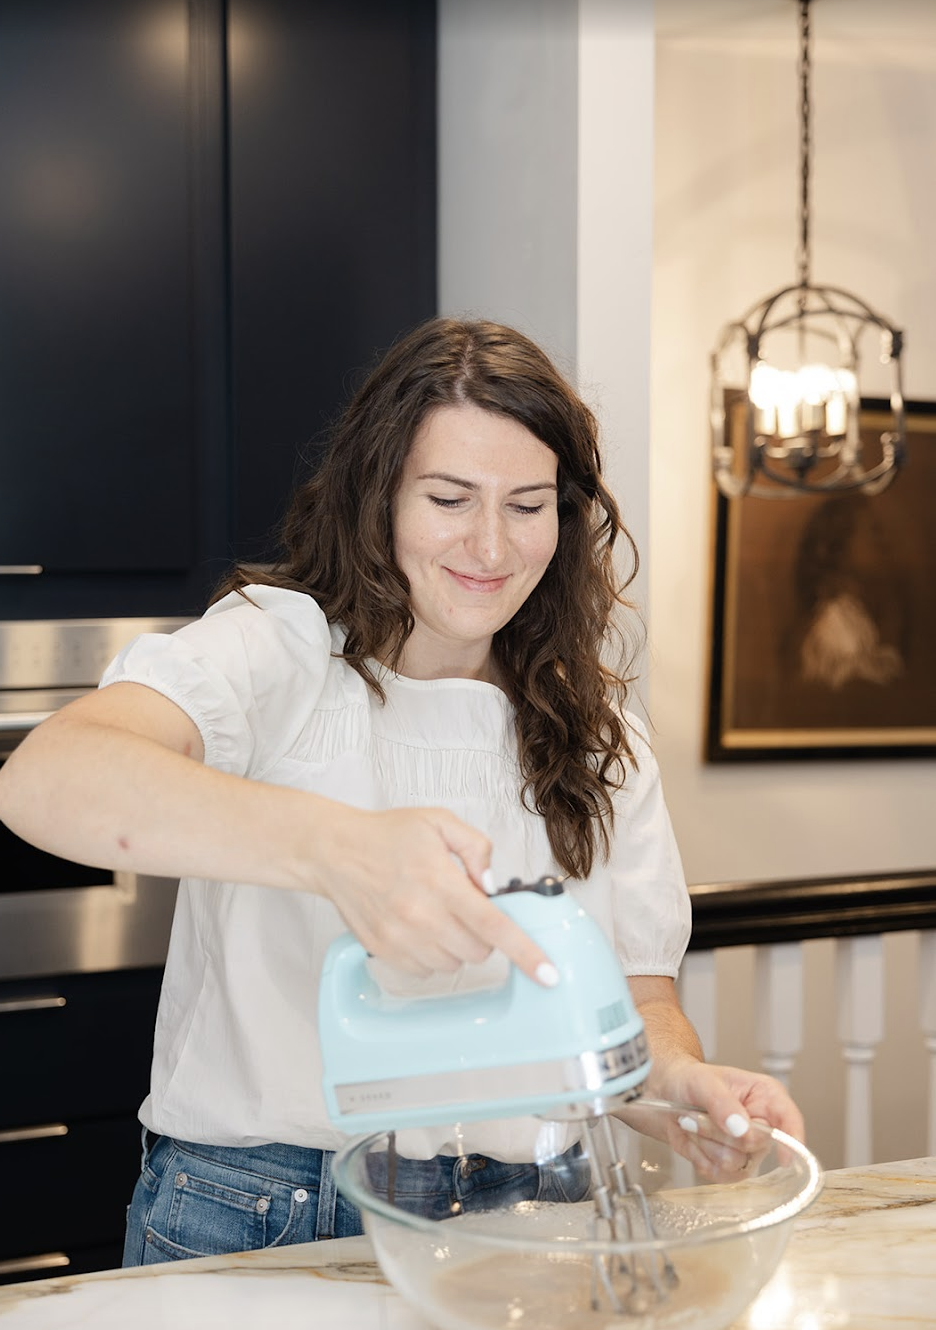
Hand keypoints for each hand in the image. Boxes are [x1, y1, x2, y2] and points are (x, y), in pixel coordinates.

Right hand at [317, 803, 558, 987]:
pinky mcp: (383, 952)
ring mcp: (400, 938)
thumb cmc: (386, 835)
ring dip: (457, 945)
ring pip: (453, 964)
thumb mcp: (438, 822)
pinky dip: (431, 954)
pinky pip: (425, 970)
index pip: (493, 925)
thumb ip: (476, 847)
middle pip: (478, 951)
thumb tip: (492, 884)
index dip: (525, 952)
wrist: (334, 851)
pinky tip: (419, 926)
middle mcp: (419, 915)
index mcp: (439, 881)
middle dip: (484, 935)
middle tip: (465, 908)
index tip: (547, 973)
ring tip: (437, 913)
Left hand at [639, 1058, 804, 1179]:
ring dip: (705, 1144)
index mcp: (764, 1096)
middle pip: (756, 1147)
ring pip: (735, 1164)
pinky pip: (720, 1175)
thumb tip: (742, 1129)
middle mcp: (759, 1124)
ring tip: (691, 1123)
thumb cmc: (686, 1079)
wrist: (659, 1093)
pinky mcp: (727, 1165)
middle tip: (698, 1114)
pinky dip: (699, 1158)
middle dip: (720, 1133)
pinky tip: (691, 1140)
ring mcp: (744, 1148)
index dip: (792, 1140)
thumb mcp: (703, 1082)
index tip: (783, 1157)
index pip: (790, 1121)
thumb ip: (723, 1104)